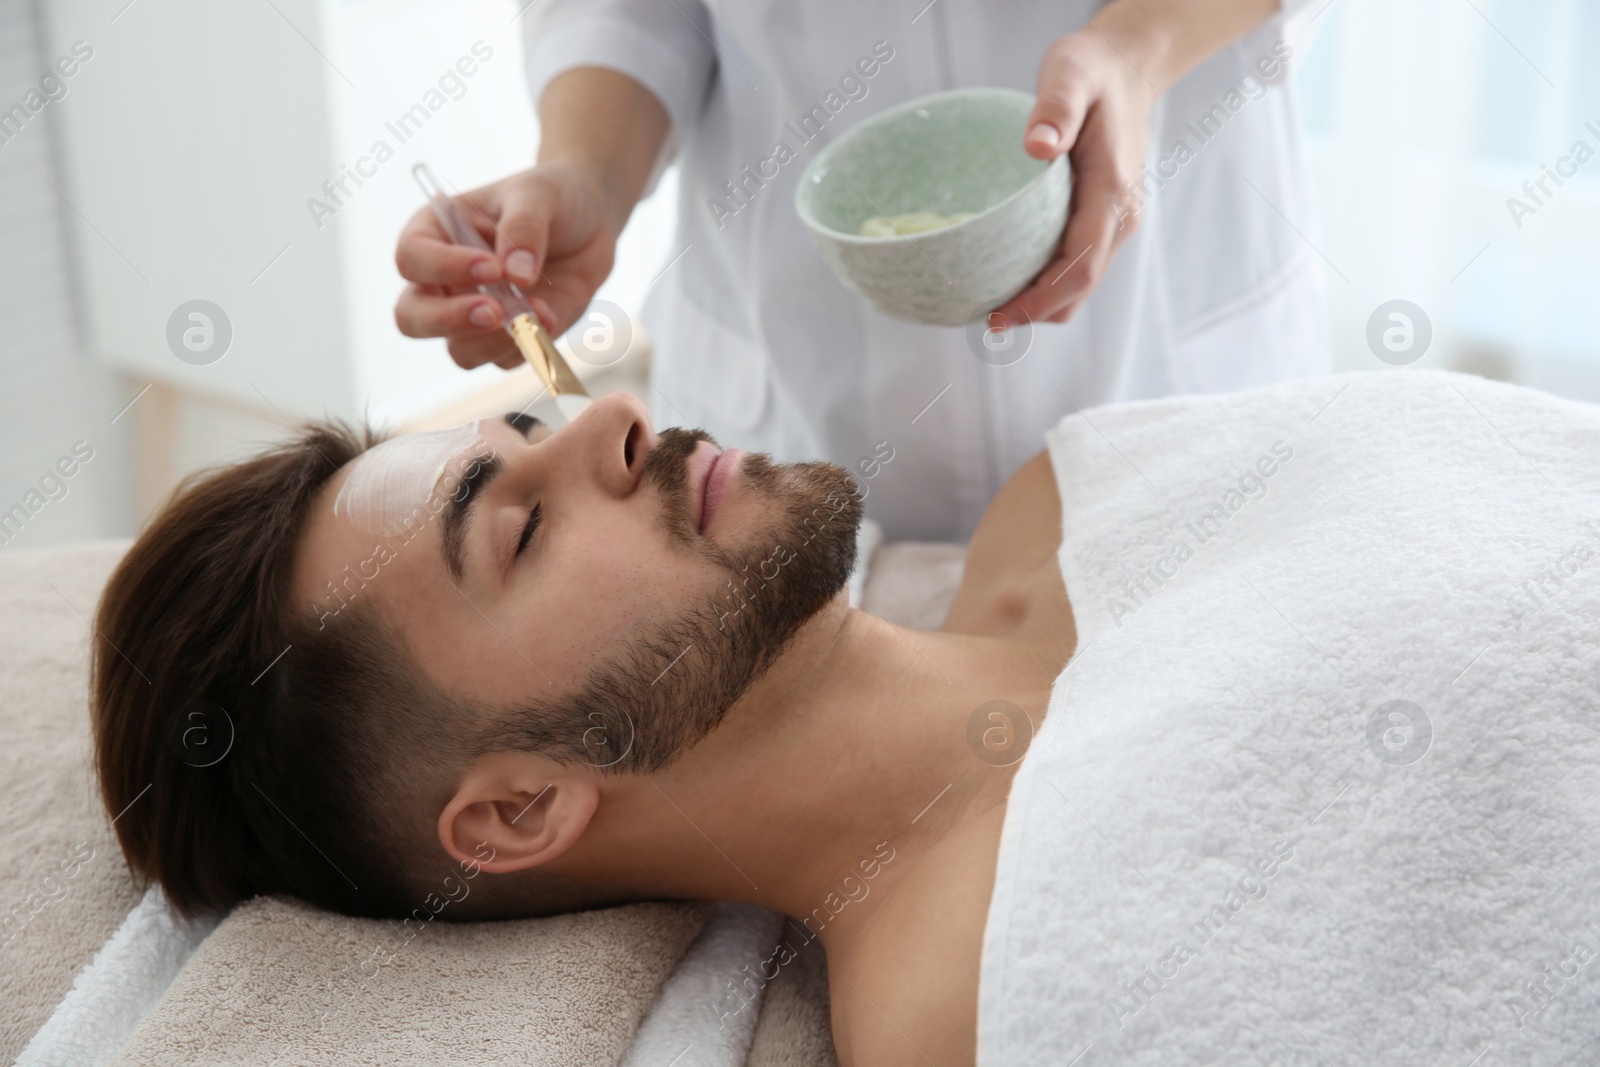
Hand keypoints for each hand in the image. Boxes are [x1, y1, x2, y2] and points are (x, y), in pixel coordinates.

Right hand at [394, 162, 620, 369]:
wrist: (591, 223)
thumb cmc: (552, 198)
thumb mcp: (539, 195)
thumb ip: (524, 228)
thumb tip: (517, 277)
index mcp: (435, 233)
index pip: (412, 258)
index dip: (444, 268)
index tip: (491, 267)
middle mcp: (443, 280)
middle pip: (413, 317)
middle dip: (450, 320)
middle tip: (495, 312)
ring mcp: (471, 313)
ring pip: (459, 350)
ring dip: (497, 342)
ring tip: (540, 312)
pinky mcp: (505, 338)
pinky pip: (503, 360)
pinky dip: (527, 347)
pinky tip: (551, 317)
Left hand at [991, 30, 1156, 326]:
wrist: (1125, 68)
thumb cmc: (1092, 72)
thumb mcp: (1071, 74)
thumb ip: (1056, 108)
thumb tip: (1037, 146)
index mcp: (1111, 193)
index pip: (1080, 268)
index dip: (1041, 300)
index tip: (1000, 316)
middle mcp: (1118, 218)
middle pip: (1079, 290)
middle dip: (1035, 312)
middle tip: (985, 320)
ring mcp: (1113, 223)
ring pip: (1079, 285)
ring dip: (1041, 304)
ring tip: (991, 305)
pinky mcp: (1101, 221)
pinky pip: (1076, 267)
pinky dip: (1046, 284)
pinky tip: (1010, 277)